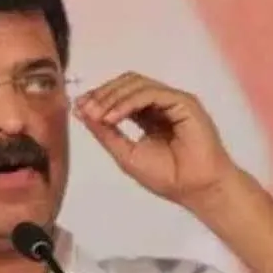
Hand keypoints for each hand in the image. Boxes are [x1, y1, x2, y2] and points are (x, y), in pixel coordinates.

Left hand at [74, 71, 239, 207]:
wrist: (195, 189)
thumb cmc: (167, 176)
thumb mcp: (125, 154)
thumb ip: (105, 133)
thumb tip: (80, 112)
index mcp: (147, 115)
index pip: (120, 95)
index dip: (98, 97)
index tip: (78, 106)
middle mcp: (160, 104)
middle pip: (126, 83)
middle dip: (103, 94)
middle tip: (85, 109)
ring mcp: (172, 101)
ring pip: (137, 84)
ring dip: (112, 96)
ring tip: (97, 115)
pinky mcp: (184, 102)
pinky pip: (152, 93)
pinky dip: (128, 102)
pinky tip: (113, 117)